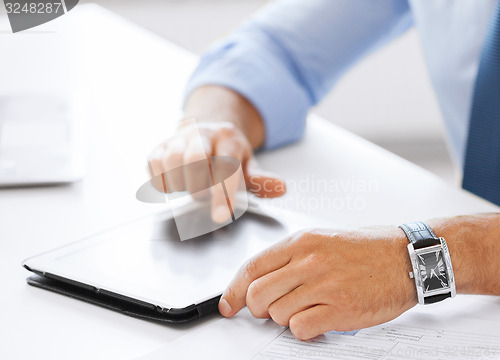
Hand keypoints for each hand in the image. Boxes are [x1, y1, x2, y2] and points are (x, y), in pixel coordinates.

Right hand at [148, 120, 285, 222]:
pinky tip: (174, 185)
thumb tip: (281, 188)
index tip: (221, 216)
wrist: (206, 132)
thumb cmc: (228, 155)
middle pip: (195, 158)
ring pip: (172, 159)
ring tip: (189, 190)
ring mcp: (179, 138)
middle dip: (198, 187)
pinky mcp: (160, 146)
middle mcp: (203, 133)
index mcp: (229, 137)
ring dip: (180, 184)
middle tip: (203, 198)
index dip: (223, 193)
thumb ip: (261, 180)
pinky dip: (162, 180)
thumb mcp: (248, 165)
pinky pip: (153, 162)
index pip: (226, 166)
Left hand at [218, 226, 416, 339]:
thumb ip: (290, 259)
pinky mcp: (340, 308)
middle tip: (271, 309)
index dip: (234, 290)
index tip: (228, 304)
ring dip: (285, 318)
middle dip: (259, 308)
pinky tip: (317, 319)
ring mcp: (324, 285)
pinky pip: (300, 328)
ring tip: (305, 309)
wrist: (406, 257)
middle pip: (258, 294)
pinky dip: (303, 330)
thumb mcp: (322, 240)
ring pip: (277, 313)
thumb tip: (260, 281)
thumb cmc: (366, 249)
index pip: (252, 267)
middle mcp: (309, 261)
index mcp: (301, 242)